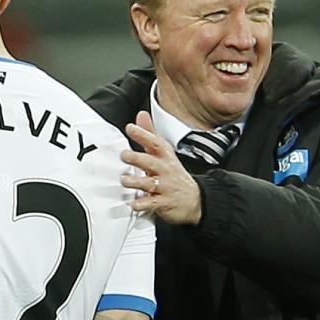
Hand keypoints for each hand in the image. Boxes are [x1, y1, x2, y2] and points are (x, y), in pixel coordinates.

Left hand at [120, 110, 201, 225]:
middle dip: (137, 158)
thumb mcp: (165, 153)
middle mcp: (164, 170)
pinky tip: (133, 204)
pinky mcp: (164, 203)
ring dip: (136, 182)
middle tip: (124, 155)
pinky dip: (142, 204)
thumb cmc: (174, 174)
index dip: (143, 134)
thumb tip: (141, 115)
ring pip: (150, 183)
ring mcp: (165, 187)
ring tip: (125, 180)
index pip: (155, 143)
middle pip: (151, 162)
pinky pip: (152, 203)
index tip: (130, 128)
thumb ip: (150, 134)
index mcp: (164, 157)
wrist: (195, 200)